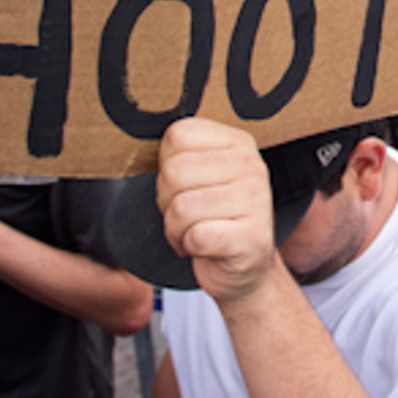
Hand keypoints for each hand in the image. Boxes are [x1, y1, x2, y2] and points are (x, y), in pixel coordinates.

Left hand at [154, 119, 276, 303]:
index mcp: (237, 142)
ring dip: (175, 229)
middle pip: (173, 172)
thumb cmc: (212, 218)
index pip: (177, 135)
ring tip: (193, 232)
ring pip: (180, 208)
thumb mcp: (201, 176)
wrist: (244, 268)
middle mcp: (252, 166)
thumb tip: (141, 128)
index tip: (182, 185)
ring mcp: (257, 201)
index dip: (165, 165)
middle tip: (185, 214)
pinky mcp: (252, 238)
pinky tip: (203, 247)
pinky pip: (196, 236)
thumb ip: (181, 152)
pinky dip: (189, 246)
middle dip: (166, 201)